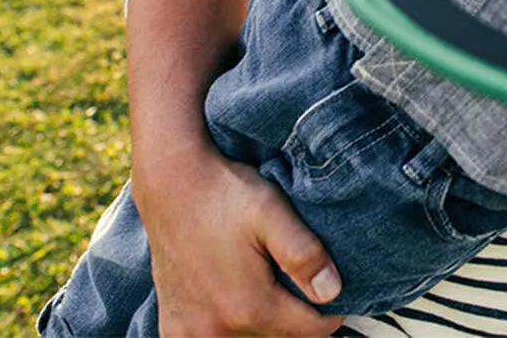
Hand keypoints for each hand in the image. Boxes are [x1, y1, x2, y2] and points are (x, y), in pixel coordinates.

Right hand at [140, 144, 342, 336]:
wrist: (172, 184)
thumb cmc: (224, 194)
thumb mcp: (272, 212)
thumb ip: (304, 254)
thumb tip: (331, 291)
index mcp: (248, 306)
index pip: (310, 331)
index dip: (329, 314)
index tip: (334, 295)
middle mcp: (216, 330)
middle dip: (295, 319)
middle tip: (298, 286)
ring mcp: (189, 333)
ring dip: (264, 325)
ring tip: (267, 289)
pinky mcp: (173, 327)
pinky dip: (229, 329)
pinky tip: (233, 302)